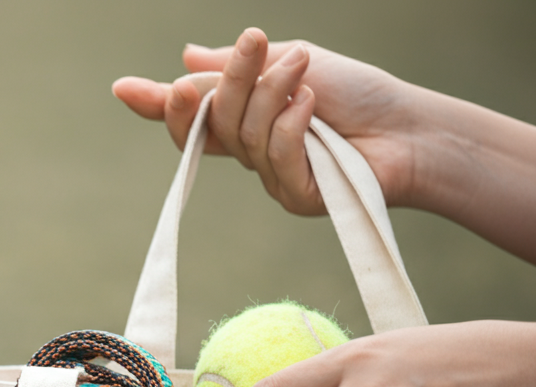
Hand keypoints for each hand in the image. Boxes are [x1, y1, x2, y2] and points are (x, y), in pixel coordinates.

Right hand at [112, 28, 424, 212]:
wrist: (411, 126)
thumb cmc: (356, 93)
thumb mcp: (289, 61)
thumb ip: (236, 66)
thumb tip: (186, 55)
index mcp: (245, 119)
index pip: (191, 116)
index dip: (157, 105)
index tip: (124, 88)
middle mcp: (250, 152)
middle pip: (210, 120)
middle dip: (228, 80)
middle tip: (254, 41)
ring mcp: (270, 177)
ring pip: (243, 133)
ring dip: (275, 91)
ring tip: (307, 69)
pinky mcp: (295, 196)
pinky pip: (273, 156)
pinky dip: (292, 123)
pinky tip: (312, 105)